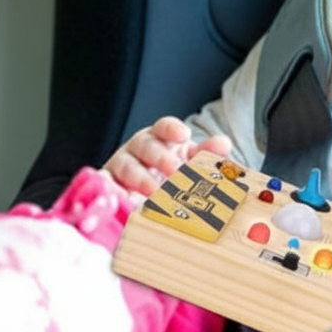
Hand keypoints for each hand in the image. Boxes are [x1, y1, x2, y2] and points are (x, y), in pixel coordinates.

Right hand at [104, 116, 232, 195]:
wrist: (146, 204)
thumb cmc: (171, 179)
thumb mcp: (190, 165)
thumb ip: (207, 154)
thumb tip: (223, 143)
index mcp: (160, 140)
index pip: (163, 127)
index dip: (172, 129)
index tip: (184, 135)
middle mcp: (138, 150)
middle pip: (146, 146)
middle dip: (160, 156)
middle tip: (176, 170)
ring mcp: (121, 169)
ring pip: (126, 167)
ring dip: (141, 179)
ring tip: (155, 192)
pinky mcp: (109, 190)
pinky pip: (108, 189)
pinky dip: (114, 192)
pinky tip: (124, 200)